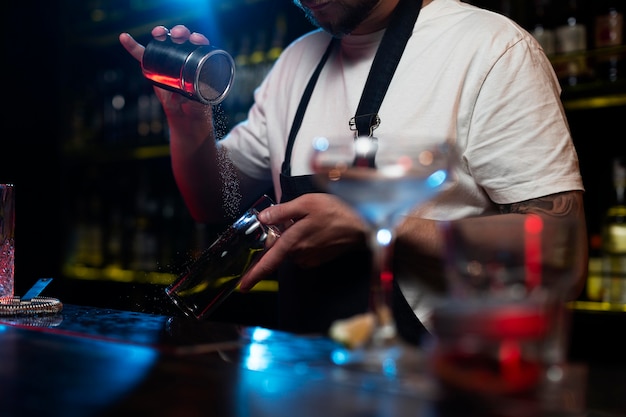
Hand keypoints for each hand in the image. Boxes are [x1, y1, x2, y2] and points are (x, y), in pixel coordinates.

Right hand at [118, 25, 212, 117]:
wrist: (184, 115)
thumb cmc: (196, 106)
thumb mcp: (196, 102)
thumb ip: (188, 98)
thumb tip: (177, 97)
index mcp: (201, 62)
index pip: (201, 45)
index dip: (199, 39)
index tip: (195, 40)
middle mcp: (186, 56)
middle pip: (184, 38)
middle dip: (180, 32)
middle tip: (177, 35)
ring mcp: (170, 60)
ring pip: (166, 41)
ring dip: (161, 32)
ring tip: (158, 33)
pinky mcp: (154, 66)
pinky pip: (142, 54)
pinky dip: (133, 46)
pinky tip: (125, 38)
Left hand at [238, 193, 369, 290]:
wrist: (362, 225)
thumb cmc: (336, 212)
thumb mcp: (306, 203)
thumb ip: (282, 211)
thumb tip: (262, 217)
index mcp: (293, 241)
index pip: (269, 261)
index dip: (254, 274)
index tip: (242, 286)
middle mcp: (300, 254)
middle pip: (279, 251)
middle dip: (279, 238)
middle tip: (294, 220)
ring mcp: (310, 259)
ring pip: (291, 250)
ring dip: (292, 239)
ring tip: (308, 222)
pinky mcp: (318, 259)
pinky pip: (302, 251)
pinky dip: (303, 242)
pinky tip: (314, 229)